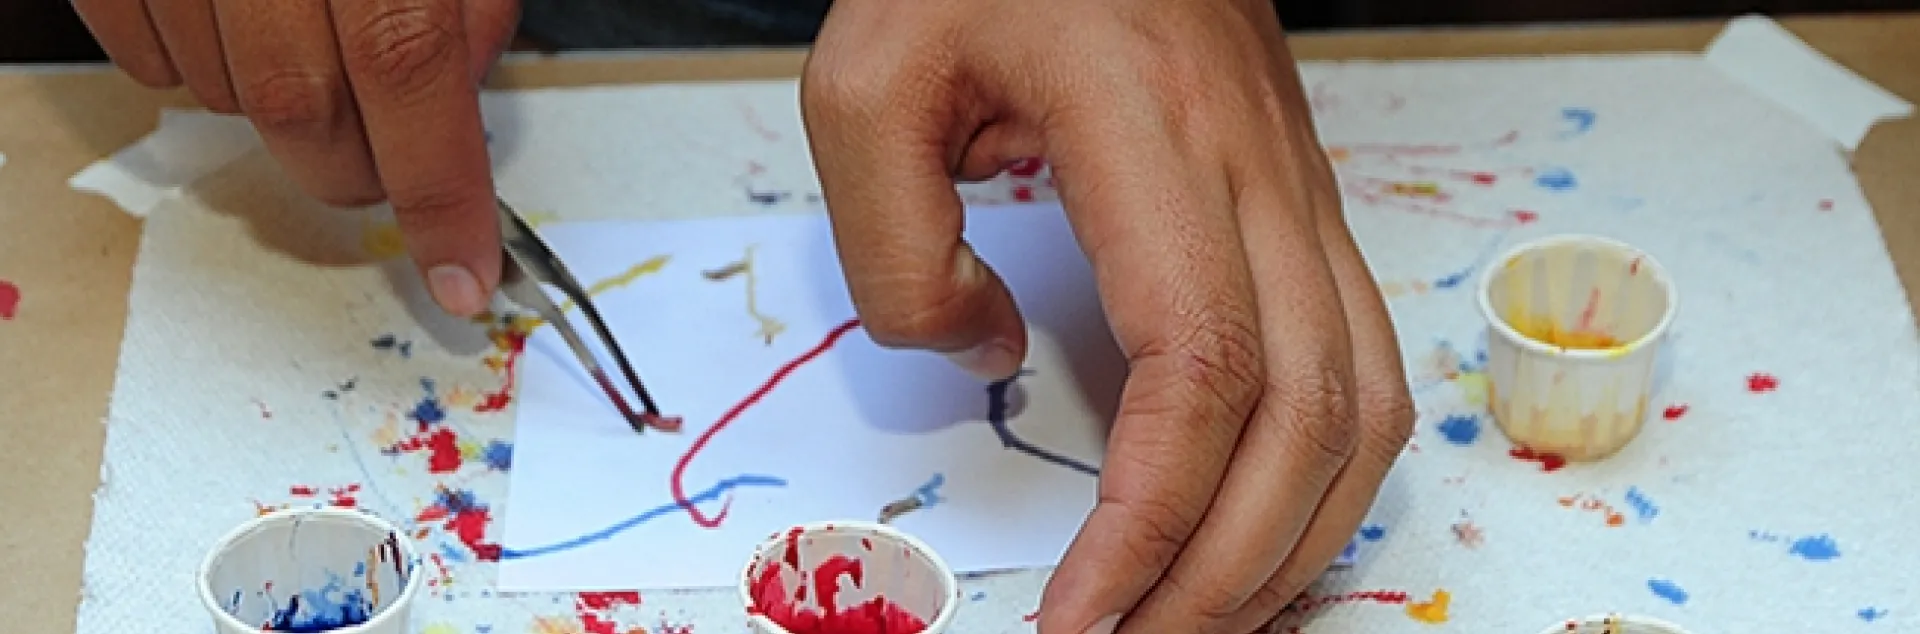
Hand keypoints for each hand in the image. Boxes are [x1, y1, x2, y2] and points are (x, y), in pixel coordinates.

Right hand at [72, 0, 521, 316]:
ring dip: (286, 107)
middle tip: (393, 147)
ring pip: (230, 99)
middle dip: (361, 164)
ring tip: (310, 33)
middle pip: (307, 110)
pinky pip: (154, 64)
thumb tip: (460, 108)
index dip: (442, 187)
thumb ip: (471, 5)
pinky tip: (239, 18)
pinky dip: (208, 69)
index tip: (466, 274)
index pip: (409, 65)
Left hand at [799, 0, 1414, 630]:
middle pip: (1306, 416)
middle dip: (1229, 569)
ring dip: (1297, 538)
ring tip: (1203, 618)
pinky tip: (1263, 523)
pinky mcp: (1304, 205)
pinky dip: (1325, 473)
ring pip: (1366, 403)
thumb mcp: (869, 79)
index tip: (1084, 614)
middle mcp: (1259, 173)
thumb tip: (989, 359)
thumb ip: (894, 244)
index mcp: (1155, 131)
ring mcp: (1301, 189)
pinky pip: (1361, 362)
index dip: (1155, 519)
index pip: (1200, 366)